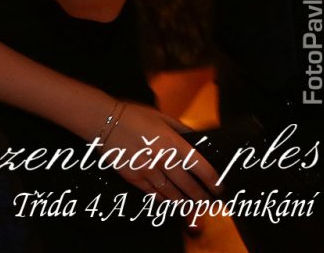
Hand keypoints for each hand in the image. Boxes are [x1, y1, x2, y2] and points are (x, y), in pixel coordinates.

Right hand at [104, 102, 221, 200]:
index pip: (202, 169)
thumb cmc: (134, 115)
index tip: (219, 189)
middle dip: (202, 198)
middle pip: (189, 187)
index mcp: (174, 143)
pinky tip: (170, 203)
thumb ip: (182, 129)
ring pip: (172, 195)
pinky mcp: (133, 177)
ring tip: (193, 209)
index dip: (214, 182)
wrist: (104, 120)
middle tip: (208, 203)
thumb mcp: (162, 117)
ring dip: (185, 204)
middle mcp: (164, 160)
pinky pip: (153, 194)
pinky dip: (164, 200)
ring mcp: (148, 170)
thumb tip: (198, 141)